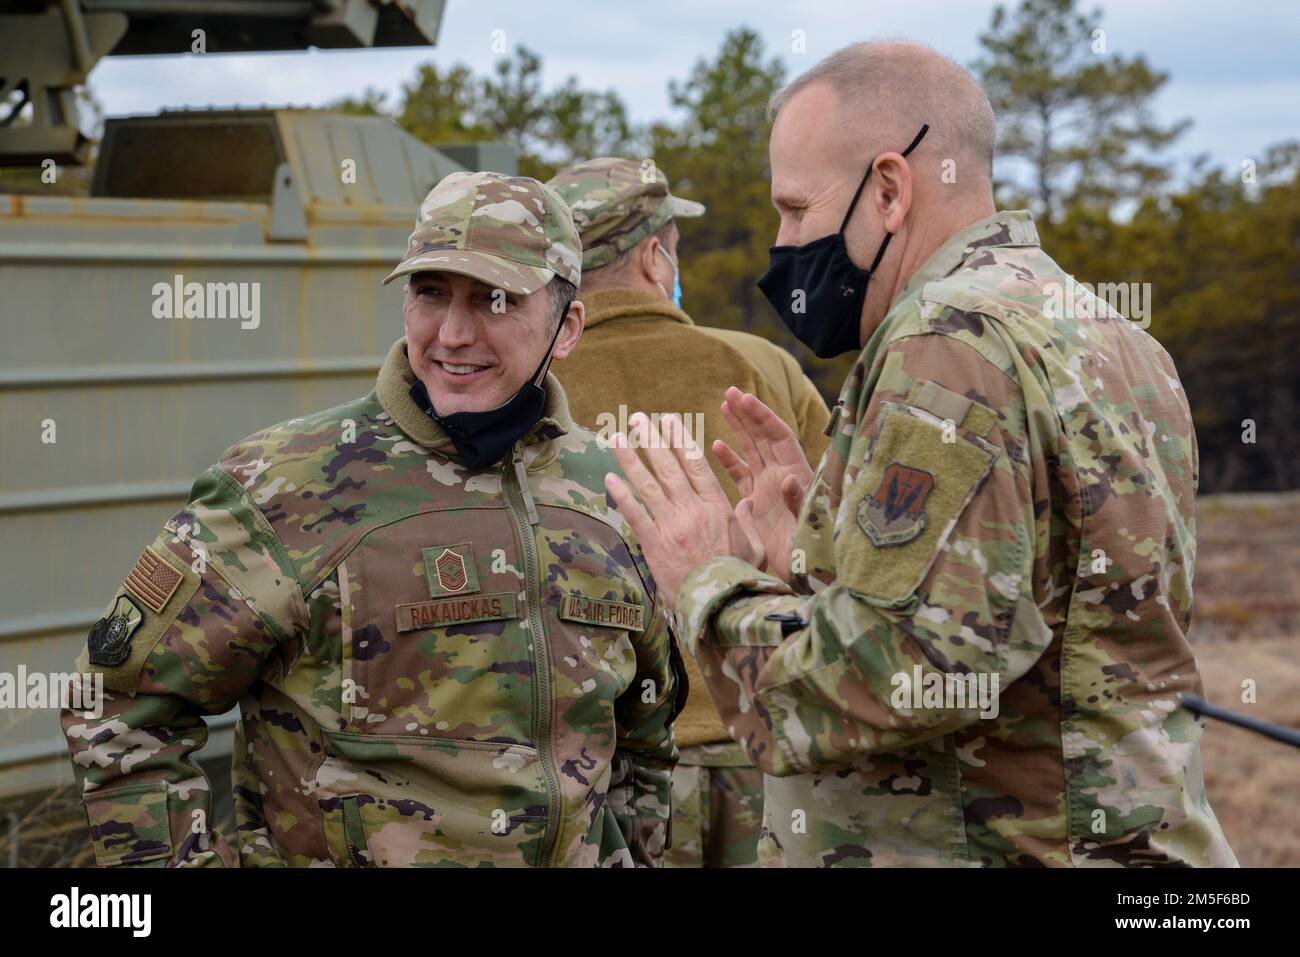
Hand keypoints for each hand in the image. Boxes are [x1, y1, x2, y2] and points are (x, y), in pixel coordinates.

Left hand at [605, 412, 758, 610]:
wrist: (722, 606)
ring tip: (615, 437)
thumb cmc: (740, 578)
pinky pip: (635, 515)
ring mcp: (672, 526)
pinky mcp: (655, 545)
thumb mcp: (755, 547)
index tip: (670, 420)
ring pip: (648, 484)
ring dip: (630, 458)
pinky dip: (621, 495)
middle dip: (651, 439)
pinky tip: (609, 478)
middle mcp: (693, 510)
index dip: (680, 438)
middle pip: (668, 466)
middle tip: (637, 418)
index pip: (696, 464)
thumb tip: (746, 502)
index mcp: (718, 506)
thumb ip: (748, 521)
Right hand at [714, 387, 813, 581]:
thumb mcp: (808, 525)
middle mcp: (782, 475)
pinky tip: (715, 446)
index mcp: (796, 474)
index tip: (744, 398)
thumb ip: (798, 501)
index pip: (778, 436)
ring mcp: (768, 488)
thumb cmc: (813, 549)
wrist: (806, 574)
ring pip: (751, 451)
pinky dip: (729, 460)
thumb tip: (789, 479)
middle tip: (729, 392)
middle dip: (748, 414)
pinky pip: (741, 475)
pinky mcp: (756, 503)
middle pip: (763, 437)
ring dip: (739, 429)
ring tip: (724, 406)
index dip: (762, 416)